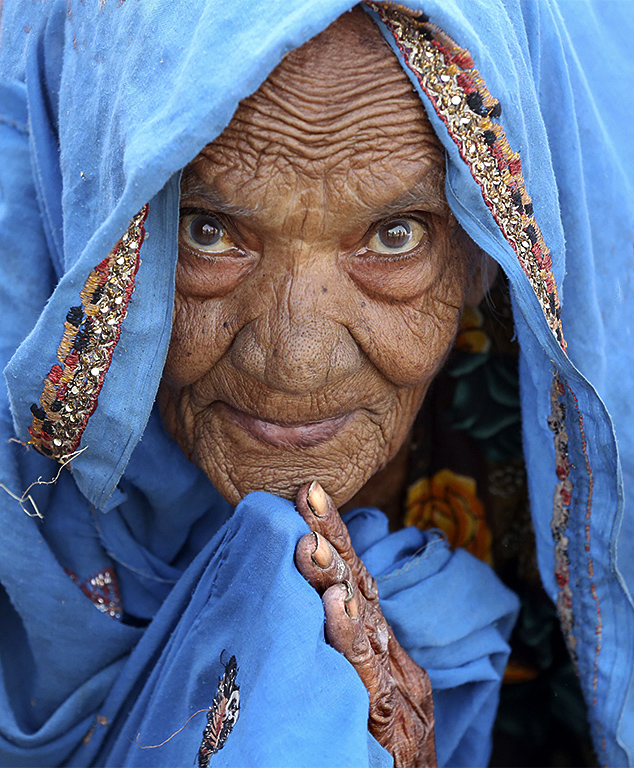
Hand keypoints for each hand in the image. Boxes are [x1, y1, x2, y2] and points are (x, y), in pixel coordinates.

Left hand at [294, 482, 436, 767]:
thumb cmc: (381, 753)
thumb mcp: (363, 692)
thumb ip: (347, 652)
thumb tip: (312, 603)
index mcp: (384, 649)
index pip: (356, 581)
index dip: (334, 538)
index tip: (307, 496)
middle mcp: (395, 661)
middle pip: (362, 588)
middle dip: (334, 540)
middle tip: (308, 496)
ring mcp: (398, 693)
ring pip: (364, 625)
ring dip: (337, 579)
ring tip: (310, 543)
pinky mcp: (394, 728)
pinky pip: (369, 678)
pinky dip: (352, 639)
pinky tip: (337, 608)